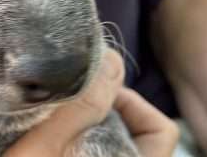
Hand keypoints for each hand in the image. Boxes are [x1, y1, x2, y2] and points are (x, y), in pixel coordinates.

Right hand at [3, 49, 178, 156]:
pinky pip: (96, 153)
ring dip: (87, 124)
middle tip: (67, 100)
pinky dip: (78, 140)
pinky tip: (49, 135)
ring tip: (54, 116)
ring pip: (113, 144)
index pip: (160, 130)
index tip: (90, 91)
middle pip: (136, 134)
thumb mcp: (46, 146)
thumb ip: (82, 103)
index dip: (131, 103)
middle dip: (103, 109)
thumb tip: (111, 60)